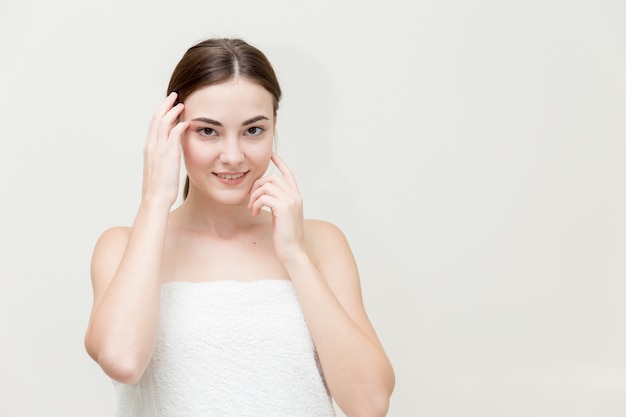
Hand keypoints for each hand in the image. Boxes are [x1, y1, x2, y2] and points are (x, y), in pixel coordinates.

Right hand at [142, 92, 188, 207]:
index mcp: (149, 148)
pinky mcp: (168, 155)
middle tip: (174, 96)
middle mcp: (151, 146)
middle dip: (165, 105)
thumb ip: (164, 156)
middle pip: (156, 118)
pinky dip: (179, 126)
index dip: (160, 112)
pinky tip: (186, 121)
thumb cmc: (160, 187)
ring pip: (163, 123)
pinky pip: (173, 135)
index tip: (168, 104)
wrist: (155, 198)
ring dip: (172, 111)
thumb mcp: (160, 167)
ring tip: (181, 103)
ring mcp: (158, 150)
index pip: (153, 124)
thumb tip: (171, 150)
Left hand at [248, 154, 305, 261]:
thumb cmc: (286, 236)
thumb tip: (263, 196)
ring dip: (254, 196)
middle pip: (272, 177)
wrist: (293, 251)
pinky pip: (264, 197)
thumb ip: (276, 202)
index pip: (288, 173)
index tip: (271, 155)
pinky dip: (256, 203)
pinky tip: (255, 213)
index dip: (279, 162)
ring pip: (266, 186)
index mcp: (296, 196)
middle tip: (251, 199)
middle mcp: (295, 196)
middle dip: (257, 186)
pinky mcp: (283, 208)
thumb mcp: (281, 215)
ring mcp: (290, 201)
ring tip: (252, 208)